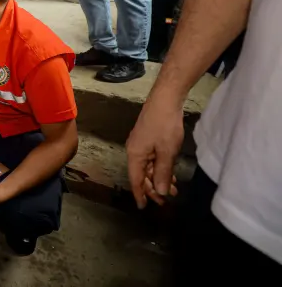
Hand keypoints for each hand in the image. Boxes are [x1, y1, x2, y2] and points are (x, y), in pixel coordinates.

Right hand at [126, 88, 184, 208]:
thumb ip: (162, 173)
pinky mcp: (148, 139)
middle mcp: (134, 151)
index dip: (140, 194)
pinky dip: (160, 168)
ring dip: (158, 178)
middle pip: (141, 175)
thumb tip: (158, 191)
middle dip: (152, 188)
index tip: (143, 208)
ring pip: (148, 167)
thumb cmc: (165, 126)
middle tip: (166, 200)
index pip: (135, 180)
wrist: (165, 100)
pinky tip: (170, 173)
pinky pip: (152, 159)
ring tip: (172, 189)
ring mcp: (141, 144)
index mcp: (135, 155)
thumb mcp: (167, 152)